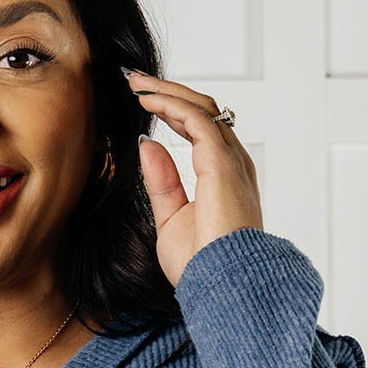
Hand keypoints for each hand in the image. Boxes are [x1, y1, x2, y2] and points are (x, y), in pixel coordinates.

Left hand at [124, 71, 263, 288]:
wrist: (220, 286)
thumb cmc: (202, 266)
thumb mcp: (170, 219)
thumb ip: (162, 181)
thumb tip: (148, 145)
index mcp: (224, 178)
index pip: (201, 130)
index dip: (172, 110)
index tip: (143, 100)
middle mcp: (233, 164)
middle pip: (203, 110)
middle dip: (168, 91)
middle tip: (135, 81)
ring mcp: (231, 161)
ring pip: (200, 107)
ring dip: (166, 91)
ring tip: (136, 83)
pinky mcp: (222, 163)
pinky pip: (196, 119)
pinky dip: (171, 105)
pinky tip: (147, 101)